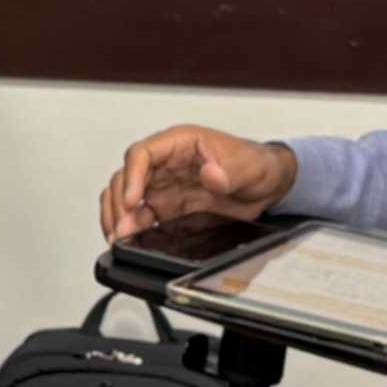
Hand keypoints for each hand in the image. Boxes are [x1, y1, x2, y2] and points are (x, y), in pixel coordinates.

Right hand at [99, 126, 297, 241]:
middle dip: (118, 202)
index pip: (142, 154)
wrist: (269, 186)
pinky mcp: (168, 209)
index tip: (132, 200)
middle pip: (125, 177)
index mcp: (180, 144)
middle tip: (122, 228)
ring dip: (118, 217)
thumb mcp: (249, 166)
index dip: (132, 177)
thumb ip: (229, 171)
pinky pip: (140, 217)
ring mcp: (164, 187)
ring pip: (126, 198)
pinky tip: (128, 242)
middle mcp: (165, 164)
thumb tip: (211, 174)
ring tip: (119, 238)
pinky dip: (131, 229)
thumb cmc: (256, 164)